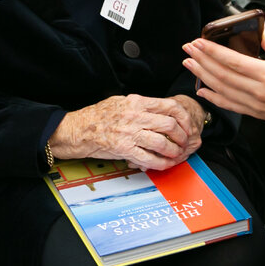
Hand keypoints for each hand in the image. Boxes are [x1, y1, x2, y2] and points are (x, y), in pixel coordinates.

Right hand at [50, 94, 200, 170]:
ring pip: (162, 142)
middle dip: (182, 136)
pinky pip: (149, 158)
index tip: (187, 125)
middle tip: (184, 143)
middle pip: (170, 125)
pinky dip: (161, 163)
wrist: (77, 130)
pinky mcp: (124, 149)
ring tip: (176, 154)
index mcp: (137, 102)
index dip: (184, 118)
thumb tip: (159, 110)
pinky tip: (164, 164)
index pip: (170, 106)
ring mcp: (130, 133)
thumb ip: (141, 105)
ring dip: (174, 151)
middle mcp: (135, 116)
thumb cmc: (97, 116)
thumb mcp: (121, 101)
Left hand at [182, 29, 264, 139]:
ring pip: (221, 90)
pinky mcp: (255, 114)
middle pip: (222, 75)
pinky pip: (229, 105)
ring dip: (202, 76)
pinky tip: (202, 90)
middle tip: (188, 49)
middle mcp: (259, 92)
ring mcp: (256, 105)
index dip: (212, 51)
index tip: (199, 42)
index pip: (233, 61)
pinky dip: (213, 98)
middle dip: (202, 60)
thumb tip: (258, 31)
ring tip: (190, 64)